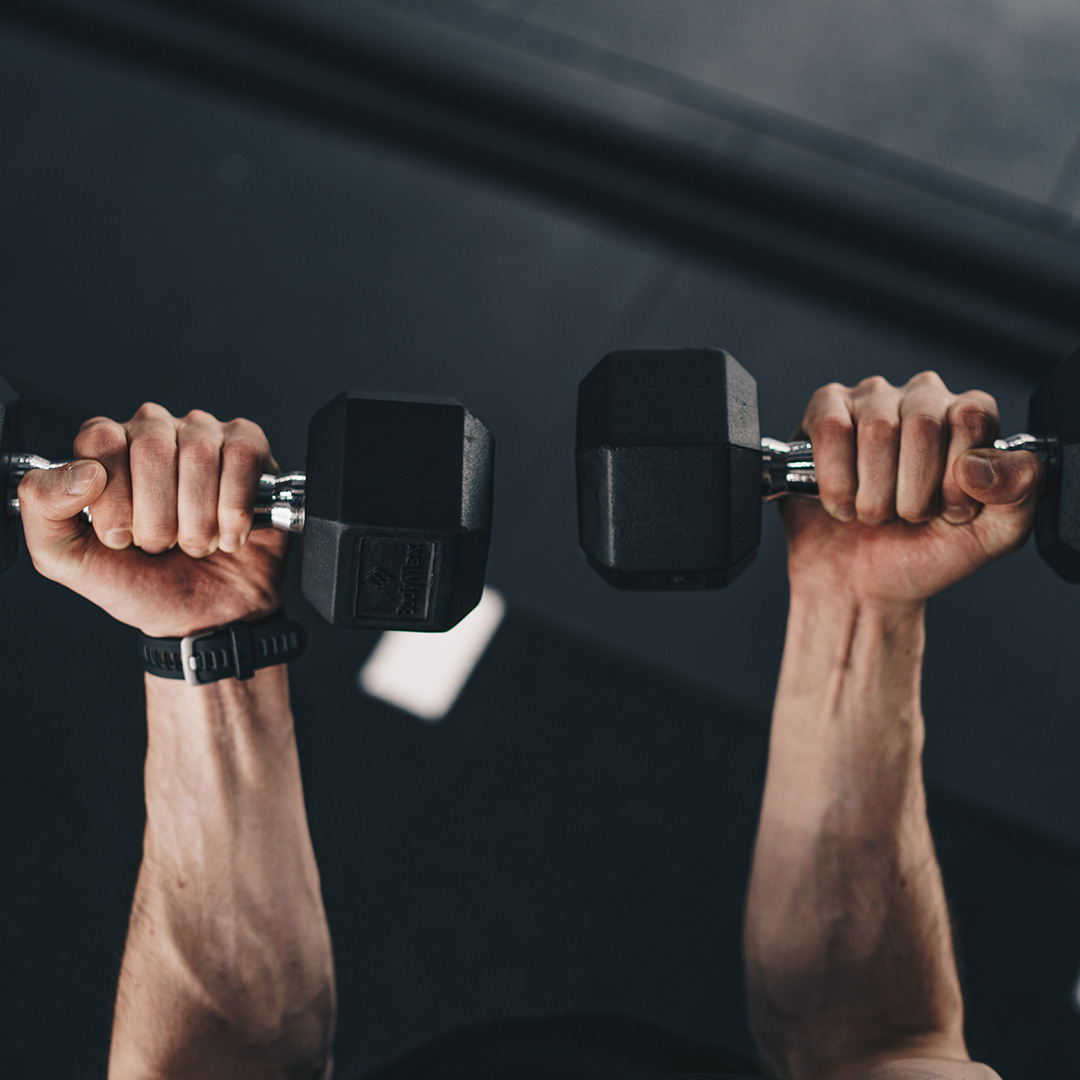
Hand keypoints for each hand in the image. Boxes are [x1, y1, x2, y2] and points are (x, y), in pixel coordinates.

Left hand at [17, 402, 289, 637]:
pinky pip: (242, 458)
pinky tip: (229, 535)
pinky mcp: (250, 450)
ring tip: (196, 543)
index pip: (101, 440)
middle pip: (151, 447)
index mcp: (107, 449)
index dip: (114, 496)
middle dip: (157, 516)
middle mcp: (154, 432)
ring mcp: (205, 436)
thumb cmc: (146, 584)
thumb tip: (79, 473)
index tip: (121, 538)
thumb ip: (44, 511)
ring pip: (199, 454)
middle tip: (161, 545)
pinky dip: (235, 510)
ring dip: (198, 520)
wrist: (210, 616)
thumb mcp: (71, 559)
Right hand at [783, 371, 1043, 607]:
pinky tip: (840, 501)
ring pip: (876, 428)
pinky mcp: (823, 413)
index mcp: (967, 419)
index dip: (956, 475)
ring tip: (873, 511)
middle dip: (913, 490)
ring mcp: (870, 402)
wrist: (860, 585)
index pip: (971, 416)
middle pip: (923, 422)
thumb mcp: (993, 534)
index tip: (947, 510)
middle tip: (906, 516)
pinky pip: (830, 429)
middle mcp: (921, 400)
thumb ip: (1018, 491)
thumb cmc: (921, 553)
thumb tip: (980, 464)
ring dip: (873, 493)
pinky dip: (836, 481)